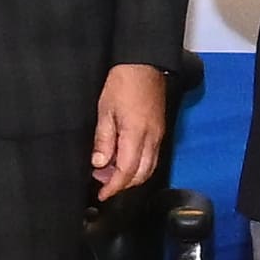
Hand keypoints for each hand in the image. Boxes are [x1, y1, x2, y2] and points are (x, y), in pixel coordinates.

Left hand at [92, 61, 172, 199]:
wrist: (144, 64)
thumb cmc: (123, 83)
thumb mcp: (104, 111)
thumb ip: (103, 140)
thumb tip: (99, 164)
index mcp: (136, 135)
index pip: (126, 172)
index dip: (113, 187)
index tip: (102, 194)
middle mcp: (151, 139)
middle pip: (140, 174)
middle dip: (122, 184)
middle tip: (102, 182)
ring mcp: (158, 135)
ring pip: (149, 168)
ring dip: (131, 176)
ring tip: (111, 171)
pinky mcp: (160, 130)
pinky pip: (153, 157)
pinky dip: (140, 165)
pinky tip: (125, 159)